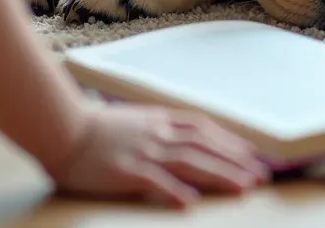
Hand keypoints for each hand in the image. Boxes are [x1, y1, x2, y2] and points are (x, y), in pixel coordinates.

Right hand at [50, 102, 269, 207]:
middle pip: (205, 146)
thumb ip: (158, 127)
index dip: (230, 141)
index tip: (252, 154)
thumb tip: (181, 138)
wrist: (62, 129)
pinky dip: (173, 192)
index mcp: (159, 120)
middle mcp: (157, 134)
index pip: (204, 129)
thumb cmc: (94, 129)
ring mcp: (143, 151)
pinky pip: (153, 181)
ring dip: (220, 174)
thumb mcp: (134, 120)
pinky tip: (190, 204)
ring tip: (244, 188)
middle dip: (237, 161)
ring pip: (190, 162)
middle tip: (262, 175)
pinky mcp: (125, 171)